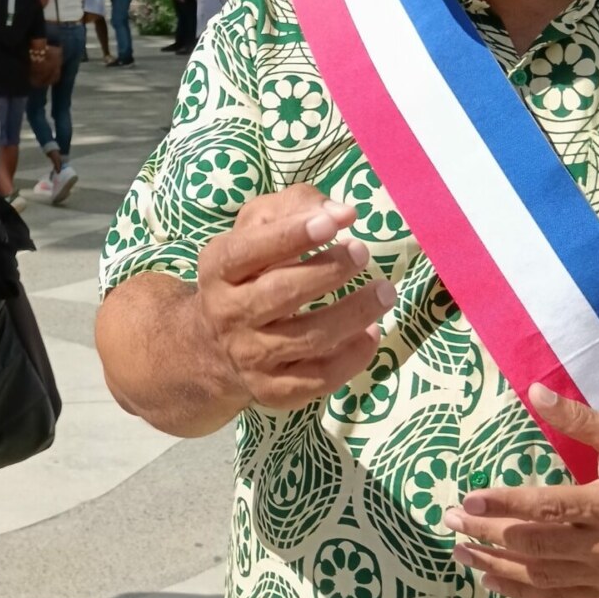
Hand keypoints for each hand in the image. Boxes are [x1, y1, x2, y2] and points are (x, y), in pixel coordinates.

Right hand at [196, 183, 393, 412]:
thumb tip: (344, 213)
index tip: (331, 223)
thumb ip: (296, 206)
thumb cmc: (250, 272)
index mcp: (218, 269)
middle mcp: (228, 314)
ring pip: (308, 339)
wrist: (214, 345)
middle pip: (280, 294)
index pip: (247, 251)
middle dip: (327, 272)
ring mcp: (250, 356)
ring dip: (353, 314)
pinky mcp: (272, 390)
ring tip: (384, 291)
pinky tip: (372, 333)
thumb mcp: (257, 228)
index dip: (289, 235)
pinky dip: (353, 357)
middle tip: (362, 252)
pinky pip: (319, 378)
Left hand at [442, 384, 598, 597]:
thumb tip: (535, 391)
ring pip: (542, 577)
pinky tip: (494, 580)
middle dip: (488, 534)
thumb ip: (577, 419)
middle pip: (535, 545)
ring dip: (497, 566)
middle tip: (452, 521)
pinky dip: (524, 592)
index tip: (469, 499)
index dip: (505, 505)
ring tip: (462, 551)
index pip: (547, 507)